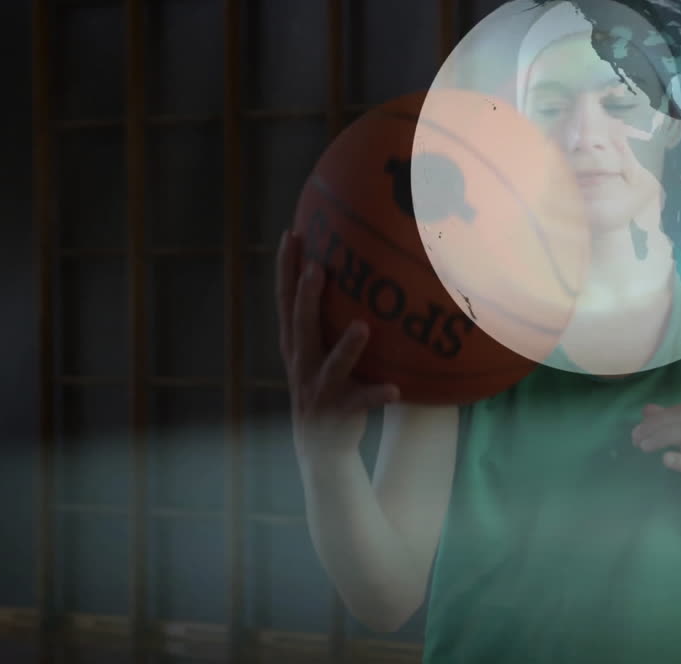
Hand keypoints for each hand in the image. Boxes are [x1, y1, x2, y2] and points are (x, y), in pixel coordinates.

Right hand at [277, 230, 398, 463]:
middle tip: (316, 266)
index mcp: (295, 344)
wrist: (320, 446)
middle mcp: (303, 364)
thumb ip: (324, 317)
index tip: (290, 234)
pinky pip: (362, 402)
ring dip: (347, 346)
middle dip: (307, 296)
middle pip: (301, 326)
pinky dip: (377, 396)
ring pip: (332, 365)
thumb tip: (349, 271)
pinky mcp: (341, 412)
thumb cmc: (326, 384)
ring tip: (363, 326)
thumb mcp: (317, 349)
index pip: (285, 300)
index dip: (285, 269)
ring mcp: (320, 389)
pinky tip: (395, 390)